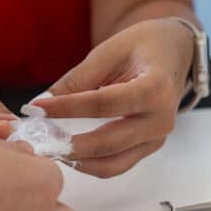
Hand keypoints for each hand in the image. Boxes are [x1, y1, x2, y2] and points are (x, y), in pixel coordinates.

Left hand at [32, 18, 193, 177]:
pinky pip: (116, 164)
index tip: (35, 108)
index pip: (103, 104)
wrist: (175, 52)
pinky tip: (67, 151)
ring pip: (112, 164)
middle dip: (68, 145)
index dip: (66, 108)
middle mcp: (161, 119)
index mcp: (155, 88)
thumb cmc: (143, 45)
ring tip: (48, 148)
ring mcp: (157, 138)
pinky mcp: (148, 147)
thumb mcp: (109, 52)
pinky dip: (89, 163)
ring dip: (77, 161)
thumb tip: (39, 104)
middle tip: (37, 141)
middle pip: (108, 143)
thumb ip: (76, 80)